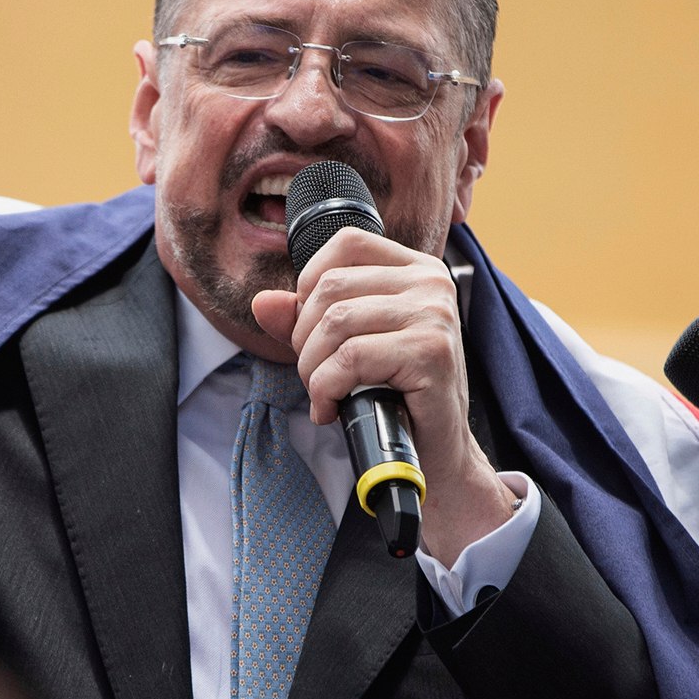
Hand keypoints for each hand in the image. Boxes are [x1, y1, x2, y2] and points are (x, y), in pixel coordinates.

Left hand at [252, 229, 519, 563]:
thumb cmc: (395, 397)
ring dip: (312, 368)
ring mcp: (435, 314)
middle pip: (331, 288)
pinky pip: (351, 358)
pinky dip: (327, 388)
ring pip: (336, 322)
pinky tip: (333, 408)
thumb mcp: (349, 347)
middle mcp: (432, 283)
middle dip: (304, 339)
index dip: (310, 284)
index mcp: (417, 270)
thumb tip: (263, 303)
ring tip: (323, 395)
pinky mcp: (431, 352)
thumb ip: (307, 319)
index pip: (346, 243)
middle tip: (316, 376)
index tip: (311, 331)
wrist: (436, 455)